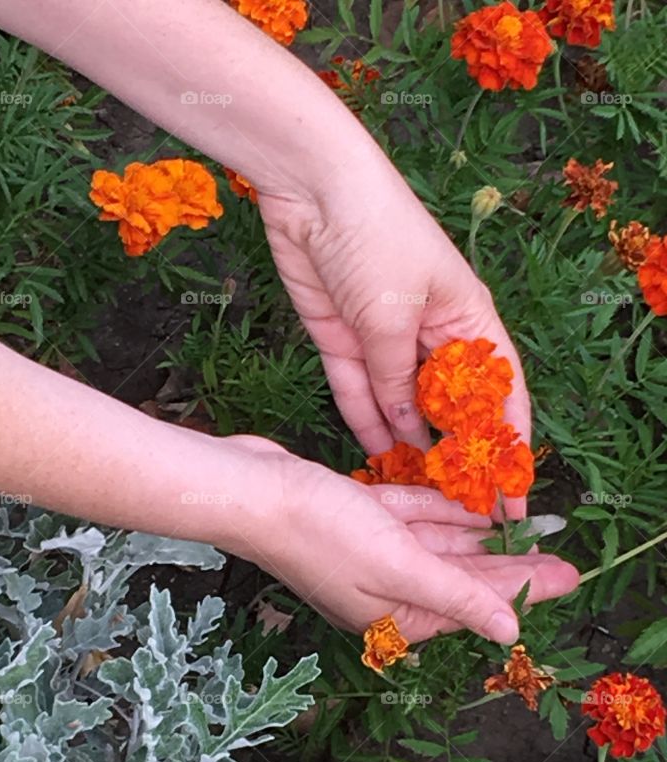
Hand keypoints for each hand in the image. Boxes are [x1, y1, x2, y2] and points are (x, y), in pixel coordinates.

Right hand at [229, 437, 576, 642]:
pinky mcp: (356, 519)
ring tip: (528, 527)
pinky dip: (440, 511)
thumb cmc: (320, 533)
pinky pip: (411, 517)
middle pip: (463, 578)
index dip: (525, 590)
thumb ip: (458, 597)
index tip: (569, 576)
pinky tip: (474, 506)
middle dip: (512, 565)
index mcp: (395, 616)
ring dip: (480, 535)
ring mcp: (369, 555)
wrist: (253, 492)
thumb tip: (508, 633)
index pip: (475, 606)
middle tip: (562, 555)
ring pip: (439, 545)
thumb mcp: (400, 568)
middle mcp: (384, 591)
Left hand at [257, 169, 529, 515]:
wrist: (312, 190)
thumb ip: (400, 381)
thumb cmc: (377, 237)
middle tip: (459, 504)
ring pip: (402, 404)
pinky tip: (378, 457)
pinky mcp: (345, 338)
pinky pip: (360, 392)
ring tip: (416, 492)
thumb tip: (411, 430)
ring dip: (408, 444)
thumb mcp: (395, 319)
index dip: (510, 441)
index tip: (514, 487)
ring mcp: (387, 337)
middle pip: (450, 404)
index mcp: (469, 318)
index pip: (501, 391)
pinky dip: (368, 422)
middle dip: (455, 452)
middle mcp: (432, 332)